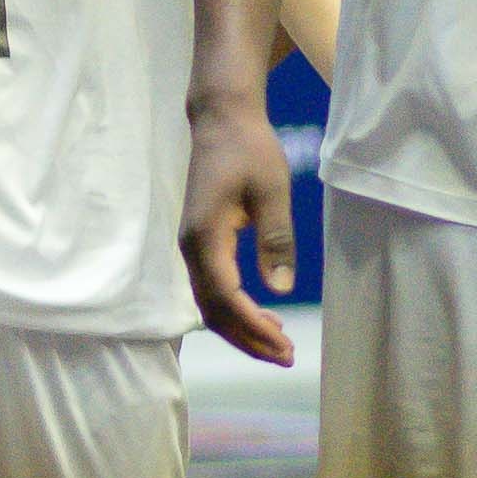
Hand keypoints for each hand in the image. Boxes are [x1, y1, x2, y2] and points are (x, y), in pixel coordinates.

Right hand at [180, 85, 298, 365]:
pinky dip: (235, 309)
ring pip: (210, 303)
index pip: (225, 295)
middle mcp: (191, 247)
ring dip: (241, 328)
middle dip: (247, 338)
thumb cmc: (249, 150)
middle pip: (212, 309)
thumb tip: (279, 289)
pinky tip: (262, 315)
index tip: (283, 342)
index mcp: (205, 236)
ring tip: (277, 344)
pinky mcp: (200, 243)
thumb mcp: (272, 192)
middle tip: (285, 357)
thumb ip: (275, 240)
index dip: (252, 324)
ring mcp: (192, 246)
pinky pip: (212, 288)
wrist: (221, 120)